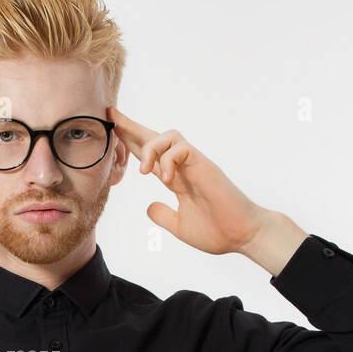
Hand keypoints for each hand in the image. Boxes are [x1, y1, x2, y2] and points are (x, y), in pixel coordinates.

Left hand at [108, 105, 268, 256]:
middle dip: (131, 126)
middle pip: (155, 138)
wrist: (242, 236)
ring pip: (168, 135)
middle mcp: (184, 167)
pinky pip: (181, 148)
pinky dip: (168, 160)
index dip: (131, 143)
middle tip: (110, 116)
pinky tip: (165, 178)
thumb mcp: (180, 226)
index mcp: (177, 179)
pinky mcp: (205, 165)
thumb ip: (164, 215)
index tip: (112, 132)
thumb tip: (148, 207)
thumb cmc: (217, 231)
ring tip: (144, 171)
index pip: (150, 155)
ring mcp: (195, 164)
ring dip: (150, 148)